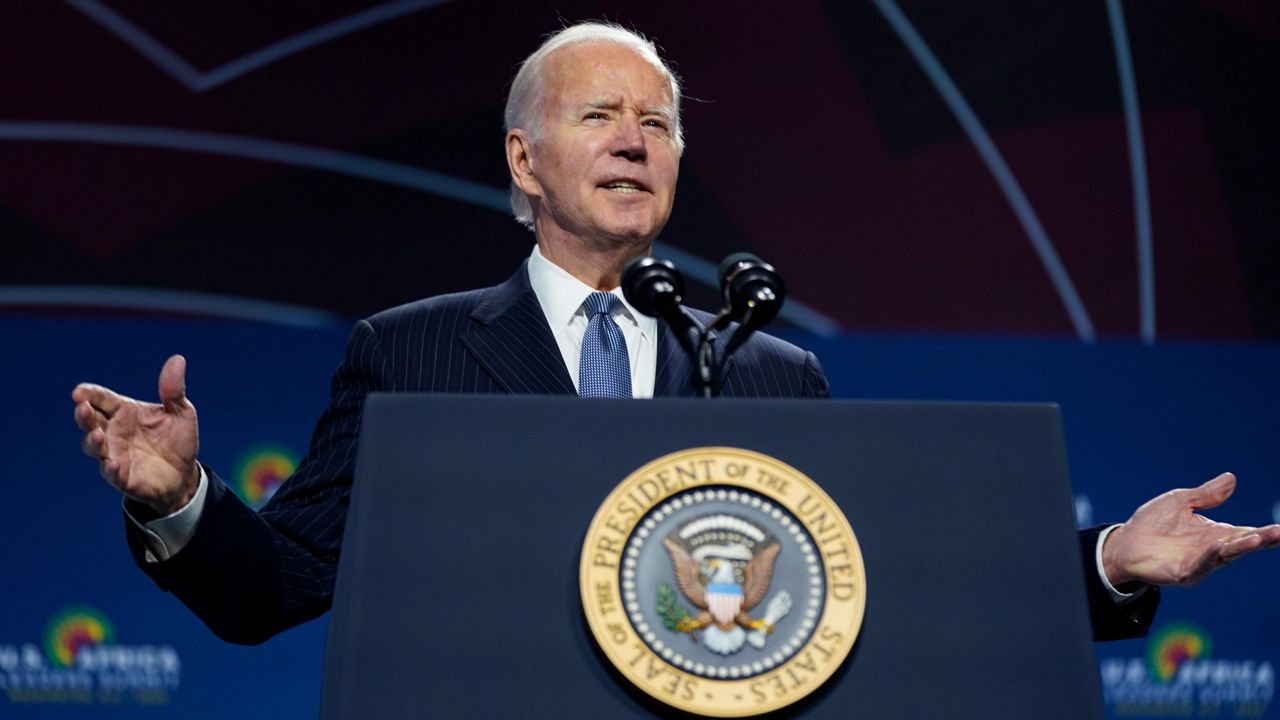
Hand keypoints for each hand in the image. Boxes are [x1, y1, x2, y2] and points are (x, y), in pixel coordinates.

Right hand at [72, 355, 200, 515]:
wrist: (183, 473)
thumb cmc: (177, 439)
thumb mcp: (181, 412)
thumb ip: (173, 390)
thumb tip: (177, 359)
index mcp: (124, 412)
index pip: (102, 399)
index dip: (89, 394)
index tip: (79, 391)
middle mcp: (114, 432)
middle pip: (90, 421)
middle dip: (84, 415)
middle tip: (83, 408)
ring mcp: (114, 454)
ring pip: (94, 447)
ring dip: (93, 441)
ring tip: (98, 435)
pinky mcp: (122, 477)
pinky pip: (112, 474)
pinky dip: (110, 469)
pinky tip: (113, 464)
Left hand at [1102, 472, 1279, 587]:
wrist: (1123, 542)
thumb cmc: (1152, 523)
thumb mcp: (1181, 502)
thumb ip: (1206, 494)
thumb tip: (1231, 478)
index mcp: (1216, 533)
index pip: (1247, 532)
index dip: (1267, 531)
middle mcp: (1213, 550)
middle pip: (1243, 544)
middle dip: (1263, 539)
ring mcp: (1199, 563)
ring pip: (1225, 555)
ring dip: (1242, 547)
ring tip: (1258, 538)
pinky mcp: (1182, 573)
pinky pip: (1199, 565)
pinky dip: (1209, 556)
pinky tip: (1218, 546)